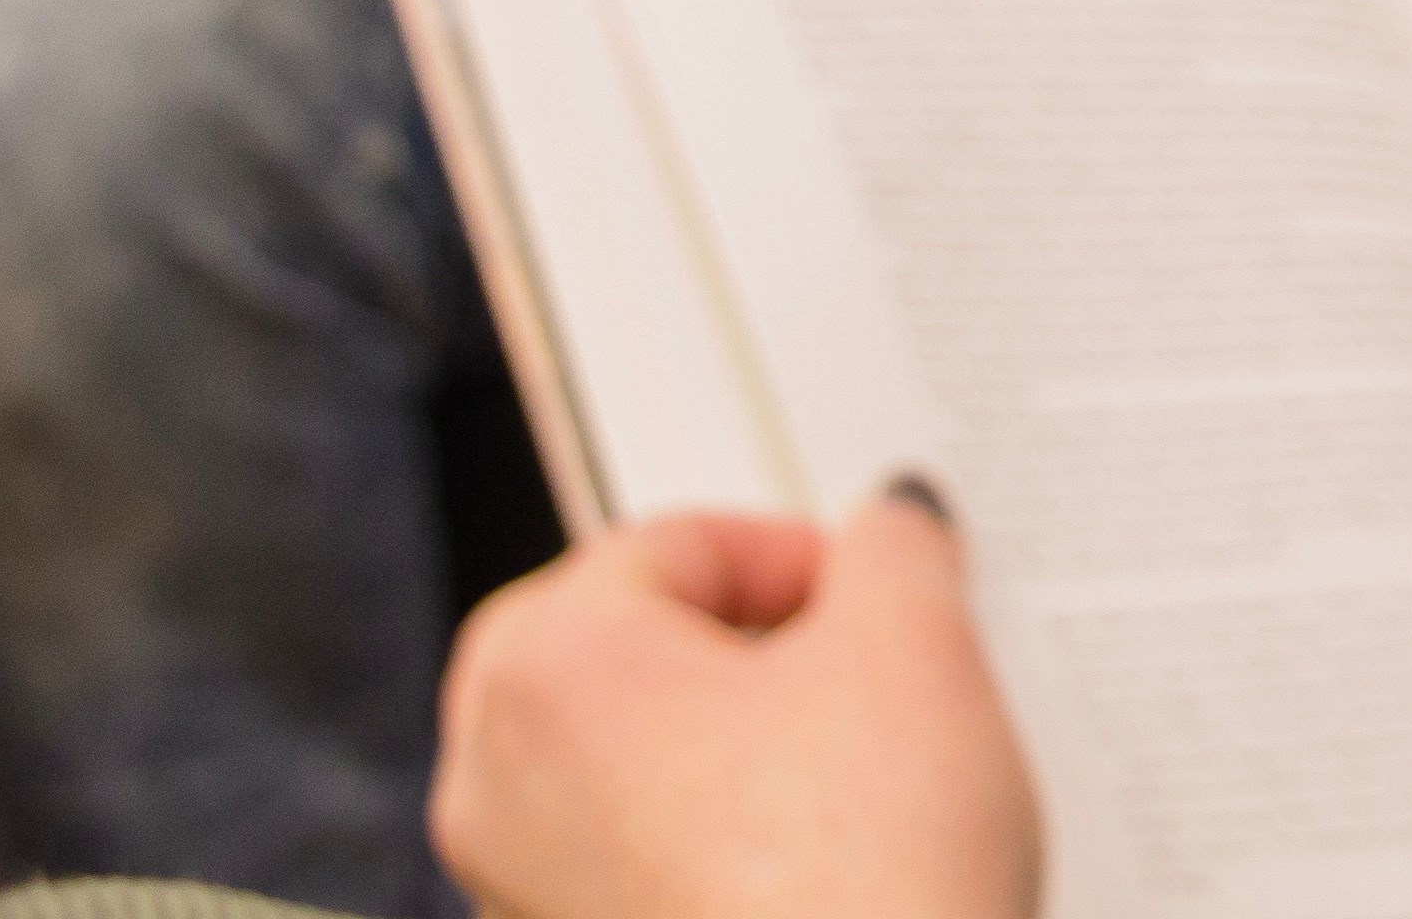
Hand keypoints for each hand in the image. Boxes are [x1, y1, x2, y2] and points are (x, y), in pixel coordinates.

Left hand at [431, 489, 1036, 918]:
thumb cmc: (860, 888)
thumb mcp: (915, 651)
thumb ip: (896, 551)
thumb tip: (892, 529)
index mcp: (546, 668)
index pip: (673, 543)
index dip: (799, 550)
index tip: (873, 584)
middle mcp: (496, 783)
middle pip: (624, 650)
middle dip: (747, 644)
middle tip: (857, 660)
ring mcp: (523, 894)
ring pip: (627, 763)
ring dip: (734, 744)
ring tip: (856, 766)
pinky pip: (640, 861)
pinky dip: (720, 840)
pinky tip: (824, 859)